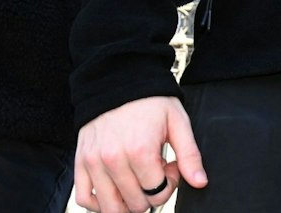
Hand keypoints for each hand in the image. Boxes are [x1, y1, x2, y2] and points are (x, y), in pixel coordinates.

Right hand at [74, 96, 207, 212]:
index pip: (157, 194)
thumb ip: (190, 155)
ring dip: (127, 202)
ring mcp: (94, 162)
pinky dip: (98, 204)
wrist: (117, 79)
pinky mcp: (80, 161)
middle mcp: (113, 160)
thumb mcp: (177, 122)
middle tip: (153, 170)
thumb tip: (200, 182)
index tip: (168, 165)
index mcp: (140, 150)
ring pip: (110, 207)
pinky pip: (83, 198)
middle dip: (150, 192)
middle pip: (135, 204)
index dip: (169, 183)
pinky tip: (113, 191)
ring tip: (135, 181)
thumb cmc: (149, 100)